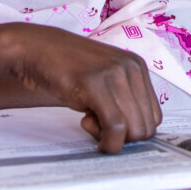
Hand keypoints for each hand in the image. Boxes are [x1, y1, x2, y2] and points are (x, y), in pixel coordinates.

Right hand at [0, 24, 162, 152]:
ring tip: (89, 120)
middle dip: (122, 138)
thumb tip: (135, 135)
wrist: (36, 49)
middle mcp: (132, 69)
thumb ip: (123, 100)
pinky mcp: (96, 84)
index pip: (154, 117)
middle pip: (146, 128)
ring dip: (111, 139)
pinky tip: (84, 123)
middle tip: (97, 124)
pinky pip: (116, 127)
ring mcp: (116, 74)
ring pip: (134, 130)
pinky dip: (105, 140)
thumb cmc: (67, 69)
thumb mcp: (105, 81)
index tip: (109, 124)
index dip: (131, 131)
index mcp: (138, 68)